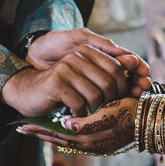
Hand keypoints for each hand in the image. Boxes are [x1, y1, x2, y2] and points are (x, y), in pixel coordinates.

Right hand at [5, 32, 146, 115]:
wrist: (28, 92)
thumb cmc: (62, 88)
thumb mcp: (85, 79)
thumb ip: (108, 72)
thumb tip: (137, 67)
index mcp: (87, 50)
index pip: (117, 67)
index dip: (125, 86)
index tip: (126, 101)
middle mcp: (77, 55)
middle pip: (109, 82)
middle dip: (111, 102)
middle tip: (105, 113)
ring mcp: (66, 67)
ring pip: (96, 95)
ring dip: (93, 111)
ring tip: (87, 114)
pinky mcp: (56, 82)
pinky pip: (80, 103)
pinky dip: (79, 114)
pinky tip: (73, 115)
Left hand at [23, 98, 136, 155]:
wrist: (151, 120)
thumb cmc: (130, 111)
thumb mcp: (107, 113)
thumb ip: (84, 123)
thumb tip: (64, 125)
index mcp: (89, 138)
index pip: (56, 135)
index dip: (38, 129)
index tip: (21, 126)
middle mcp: (89, 145)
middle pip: (58, 140)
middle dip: (39, 133)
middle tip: (20, 130)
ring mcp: (95, 146)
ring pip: (66, 141)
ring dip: (50, 135)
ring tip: (35, 131)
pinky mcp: (102, 144)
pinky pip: (76, 141)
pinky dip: (64, 137)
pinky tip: (58, 132)